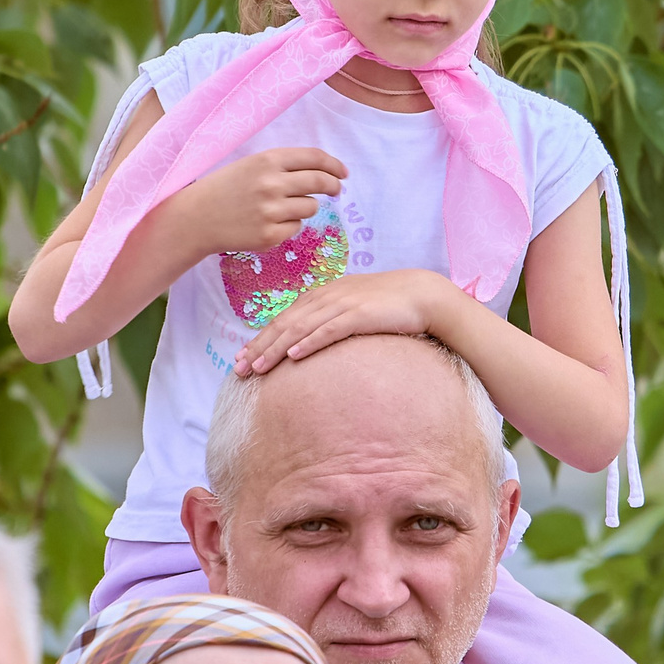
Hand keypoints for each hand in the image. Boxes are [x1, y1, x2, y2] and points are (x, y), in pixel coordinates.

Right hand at [167, 148, 346, 257]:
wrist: (196, 218)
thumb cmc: (225, 189)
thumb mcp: (251, 166)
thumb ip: (283, 166)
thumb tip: (324, 172)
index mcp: (268, 160)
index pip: (314, 158)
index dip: (333, 164)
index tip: (342, 172)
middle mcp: (272, 183)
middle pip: (320, 182)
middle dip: (333, 186)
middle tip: (335, 190)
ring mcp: (271, 211)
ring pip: (310, 207)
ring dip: (303, 207)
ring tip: (278, 208)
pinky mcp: (270, 235)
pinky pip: (296, 228)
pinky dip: (288, 226)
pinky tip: (265, 223)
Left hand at [233, 269, 454, 374]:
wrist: (424, 294)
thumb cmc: (390, 305)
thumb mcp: (355, 309)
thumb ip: (333, 321)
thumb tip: (313, 343)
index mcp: (324, 294)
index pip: (285, 318)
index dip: (262, 337)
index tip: (243, 357)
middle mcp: (328, 296)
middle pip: (285, 323)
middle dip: (259, 346)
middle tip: (239, 368)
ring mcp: (343, 304)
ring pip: (300, 327)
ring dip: (276, 348)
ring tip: (258, 367)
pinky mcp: (360, 315)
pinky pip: (329, 330)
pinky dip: (309, 342)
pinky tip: (293, 356)